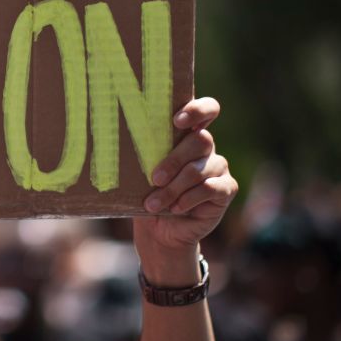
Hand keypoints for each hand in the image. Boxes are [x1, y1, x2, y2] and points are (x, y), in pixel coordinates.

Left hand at [133, 97, 237, 281]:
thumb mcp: (141, 173)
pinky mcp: (226, 188)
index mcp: (186, 134)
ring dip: (174, 188)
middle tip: (154, 178)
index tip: (177, 120)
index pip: (206, 109)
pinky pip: (210, 188)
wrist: (159, 231)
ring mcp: (218, 166)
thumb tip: (114, 140)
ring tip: (152, 204)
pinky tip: (175, 209)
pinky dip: (189, 199)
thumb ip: (142, 154)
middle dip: (173, 160)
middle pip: (201, 140)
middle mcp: (206, 147)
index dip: (197, 110)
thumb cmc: (147, 193)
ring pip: (199, 169)